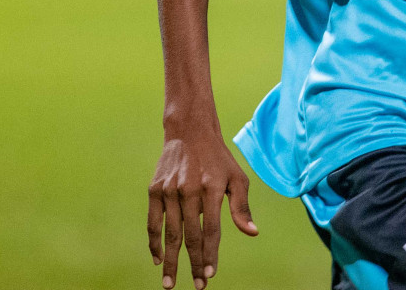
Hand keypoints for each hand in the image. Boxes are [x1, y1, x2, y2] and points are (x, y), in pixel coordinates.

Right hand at [147, 130, 256, 288]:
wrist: (190, 132)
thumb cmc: (219, 159)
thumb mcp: (236, 178)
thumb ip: (242, 207)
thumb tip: (252, 233)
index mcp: (212, 188)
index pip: (211, 230)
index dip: (210, 254)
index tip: (209, 274)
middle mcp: (189, 190)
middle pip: (190, 236)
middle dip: (193, 263)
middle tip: (197, 286)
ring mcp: (169, 190)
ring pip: (169, 233)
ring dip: (169, 260)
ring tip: (169, 283)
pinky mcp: (154, 190)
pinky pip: (153, 222)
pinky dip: (154, 242)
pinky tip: (157, 259)